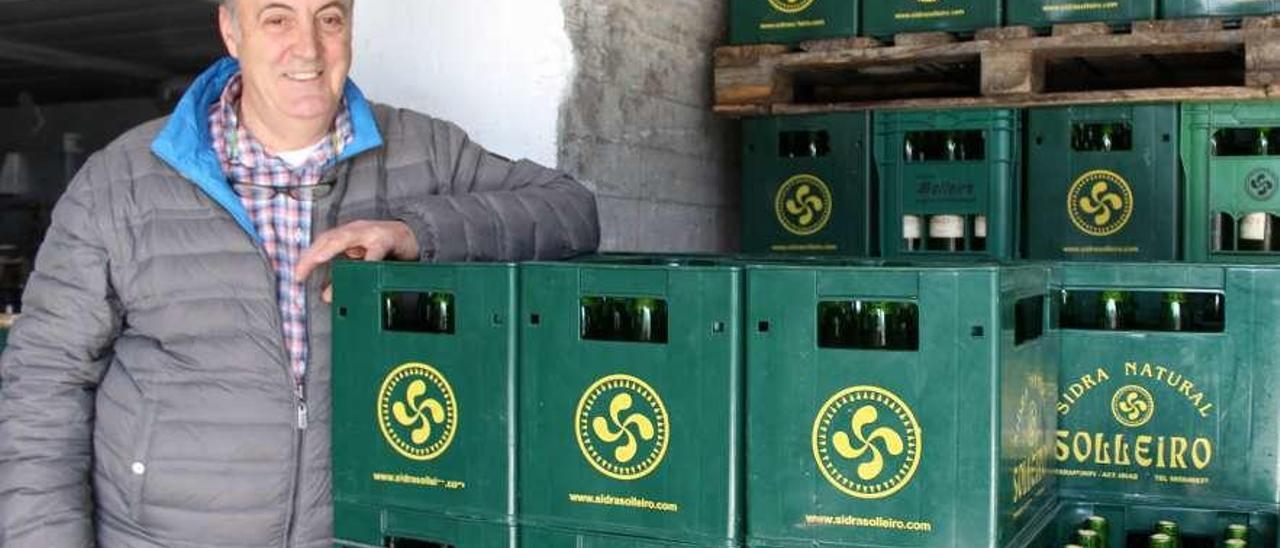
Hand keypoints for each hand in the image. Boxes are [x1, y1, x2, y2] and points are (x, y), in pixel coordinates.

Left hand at [295, 220, 418, 302]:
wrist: (411, 236)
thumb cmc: (384, 248)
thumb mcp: (361, 261)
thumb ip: (343, 275)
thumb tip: (325, 295)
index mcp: (346, 236)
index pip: (321, 244)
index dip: (307, 258)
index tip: (297, 275)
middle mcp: (355, 230)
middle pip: (328, 239)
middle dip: (312, 254)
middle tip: (300, 272)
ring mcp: (370, 232)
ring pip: (346, 237)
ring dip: (330, 248)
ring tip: (318, 259)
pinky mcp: (387, 239)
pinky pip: (376, 250)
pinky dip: (367, 259)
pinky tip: (360, 269)